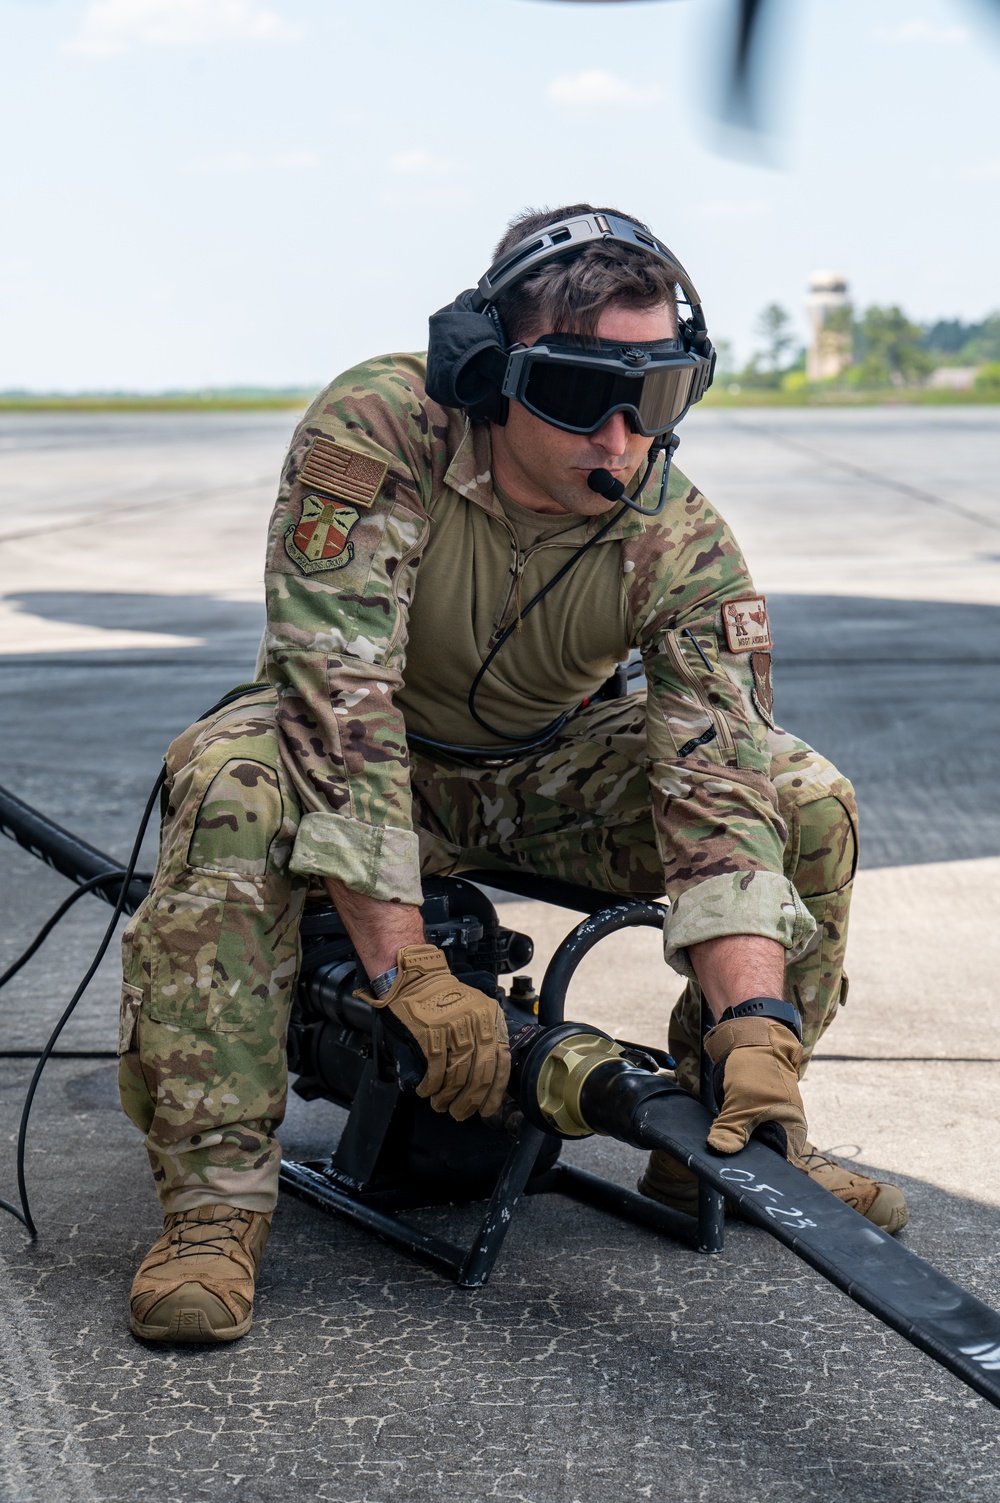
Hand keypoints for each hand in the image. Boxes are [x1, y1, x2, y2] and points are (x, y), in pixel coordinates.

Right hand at [362, 945, 509, 1120]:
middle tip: (461, 1113)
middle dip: (470, 1100)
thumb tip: (486, 1081)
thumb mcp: (474, 1010)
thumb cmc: (442, 997)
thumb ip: (484, 1038)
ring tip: (442, 1104)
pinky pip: (436, 1069)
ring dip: (448, 1096)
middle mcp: (477, 1022)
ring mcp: (454, 1027)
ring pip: (457, 1074)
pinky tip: (427, 1091)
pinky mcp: (431, 1032)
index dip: (494, 1091)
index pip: (500, 1061)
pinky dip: (431, 1085)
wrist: (414, 978)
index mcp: (491, 1017)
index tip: (487, 1108)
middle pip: (479, 1073)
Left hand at [703, 1015, 806, 1157]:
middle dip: (745, 1159)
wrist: (753, 1039)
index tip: (739, 1176)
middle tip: (724, 1167)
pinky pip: (746, 1131)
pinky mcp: (758, 1113)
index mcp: (792, 1130)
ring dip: (737, 1146)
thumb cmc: (755, 1071)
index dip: (759, 1170)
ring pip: (753, 1143)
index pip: (779, 1164)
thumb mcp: (740, 1103)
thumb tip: (719, 1150)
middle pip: (765, 1155)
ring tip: (721, 1154)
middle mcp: (786, 1129)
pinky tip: (721, 1139)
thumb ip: (732, 1130)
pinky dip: (735, 1134)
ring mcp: (772, 1121)